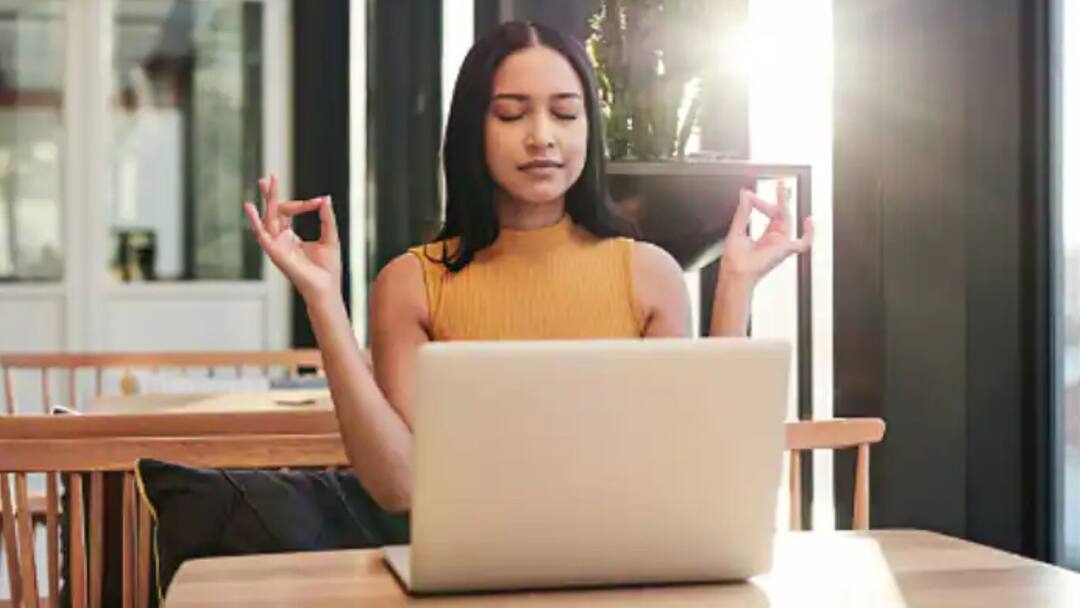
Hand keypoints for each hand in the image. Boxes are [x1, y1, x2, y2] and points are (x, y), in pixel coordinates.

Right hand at [244, 174, 341, 302]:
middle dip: (271, 195)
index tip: (318, 201)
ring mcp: (276, 246)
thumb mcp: (330, 237)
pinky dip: (255, 221)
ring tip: (265, 183)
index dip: (303, 204)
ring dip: (268, 201)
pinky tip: (249, 208)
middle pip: (273, 212)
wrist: (326, 288)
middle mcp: (279, 240)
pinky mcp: (274, 253)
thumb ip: (326, 218)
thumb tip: (325, 198)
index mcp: (290, 237)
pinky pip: (262, 235)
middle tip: (271, 177)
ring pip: (268, 218)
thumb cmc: (328, 268)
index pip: (288, 212)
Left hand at [720, 181, 813, 286]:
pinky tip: (809, 221)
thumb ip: (743, 212)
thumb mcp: (737, 230)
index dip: (761, 203)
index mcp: (764, 236)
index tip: (750, 197)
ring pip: (787, 220)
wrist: (736, 273)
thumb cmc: (735, 260)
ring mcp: (780, 244)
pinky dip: (809, 233)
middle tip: (780, 184)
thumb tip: (746, 195)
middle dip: (781, 199)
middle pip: (781, 214)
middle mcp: (774, 239)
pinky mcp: (785, 250)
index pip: (768, 214)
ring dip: (784, 204)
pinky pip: (803, 243)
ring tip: (782, 190)